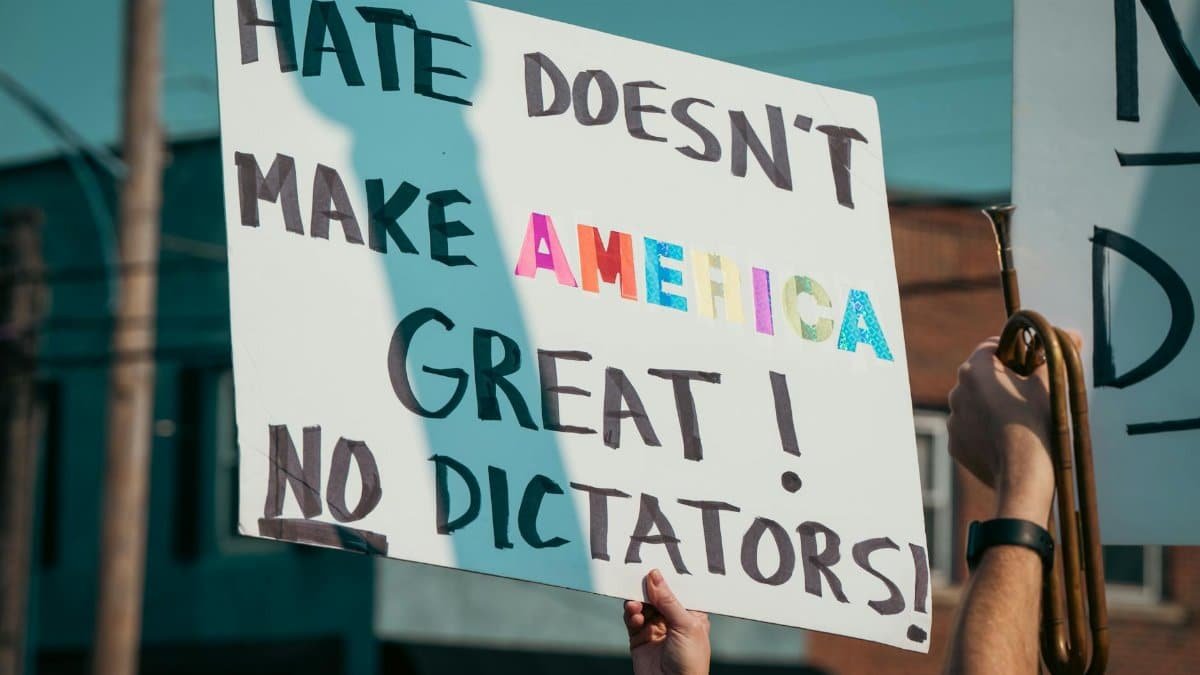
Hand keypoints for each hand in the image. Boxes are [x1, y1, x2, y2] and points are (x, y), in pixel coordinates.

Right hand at [624, 569, 710, 674]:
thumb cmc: (690, 661)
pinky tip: (633, 614)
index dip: (669, 576)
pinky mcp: (639, 638)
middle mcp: (673, 619)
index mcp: (691, 614)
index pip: (680, 588)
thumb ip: (668, 600)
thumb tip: (654, 574)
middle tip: (638, 578)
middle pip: (657, 594)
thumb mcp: (685, 625)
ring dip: (637, 601)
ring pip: (642, 604)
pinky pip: (632, 619)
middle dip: (648, 587)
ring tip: (635, 604)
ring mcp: (656, 628)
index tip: (656, 561)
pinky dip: (631, 614)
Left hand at [946, 335, 1075, 522]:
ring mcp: (953, 419)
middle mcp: (956, 392)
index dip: (1013, 352)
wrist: (1023, 474)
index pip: (991, 348)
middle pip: (981, 377)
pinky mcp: (955, 444)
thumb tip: (1072, 334)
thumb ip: (1055, 355)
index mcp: (974, 369)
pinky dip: (984, 432)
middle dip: (1002, 381)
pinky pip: (970, 431)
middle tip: (1028, 393)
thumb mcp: (1050, 384)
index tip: (1030, 363)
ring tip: (1018, 421)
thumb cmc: (1037, 423)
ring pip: (974, 405)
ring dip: (991, 407)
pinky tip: (1006, 440)